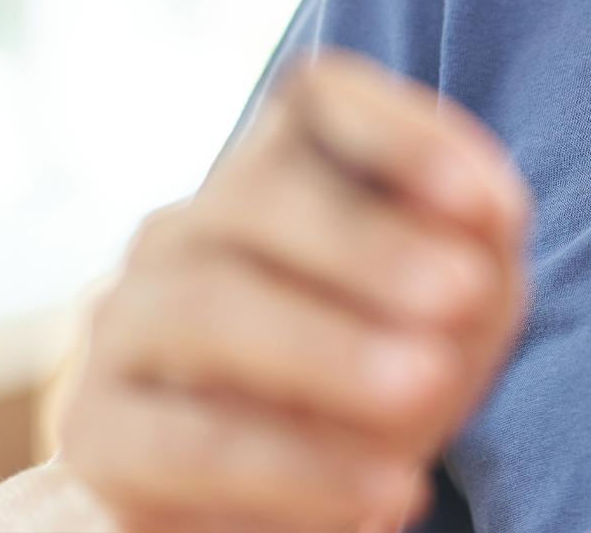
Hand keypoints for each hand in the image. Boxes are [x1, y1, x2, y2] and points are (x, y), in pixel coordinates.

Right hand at [59, 50, 529, 532]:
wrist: (309, 486)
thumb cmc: (399, 357)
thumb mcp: (467, 296)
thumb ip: (481, 238)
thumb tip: (485, 210)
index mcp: (281, 167)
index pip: (319, 99)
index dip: (401, 135)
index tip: (489, 205)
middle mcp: (191, 227)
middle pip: (256, 196)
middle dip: (369, 245)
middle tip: (466, 297)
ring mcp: (130, 321)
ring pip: (207, 306)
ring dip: (328, 350)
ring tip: (427, 394)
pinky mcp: (101, 434)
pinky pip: (185, 440)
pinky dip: (293, 468)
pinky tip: (385, 493)